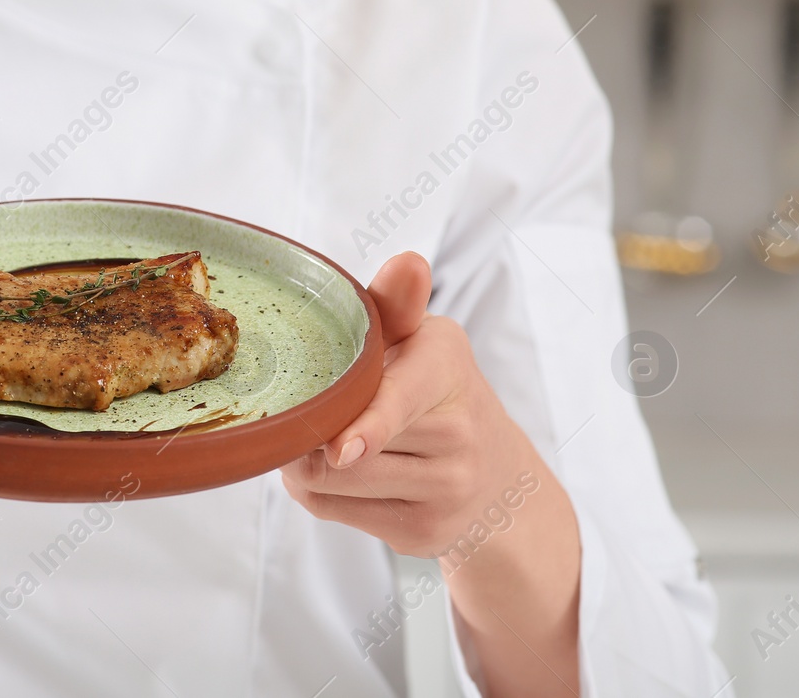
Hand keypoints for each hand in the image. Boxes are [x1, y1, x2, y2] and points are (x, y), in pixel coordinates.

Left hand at [279, 251, 537, 556]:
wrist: (498, 475)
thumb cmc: (432, 390)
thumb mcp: (420, 339)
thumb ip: (397, 304)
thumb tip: (408, 263)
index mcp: (447, 364)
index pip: (401, 398)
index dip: (369, 424)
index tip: (341, 448)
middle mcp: (458, 430)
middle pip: (343, 445)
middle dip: (305, 432)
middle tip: (300, 414)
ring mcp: (447, 489)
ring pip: (333, 483)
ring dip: (304, 464)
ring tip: (320, 441)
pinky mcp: (423, 533)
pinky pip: (335, 513)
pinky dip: (319, 494)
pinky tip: (342, 474)